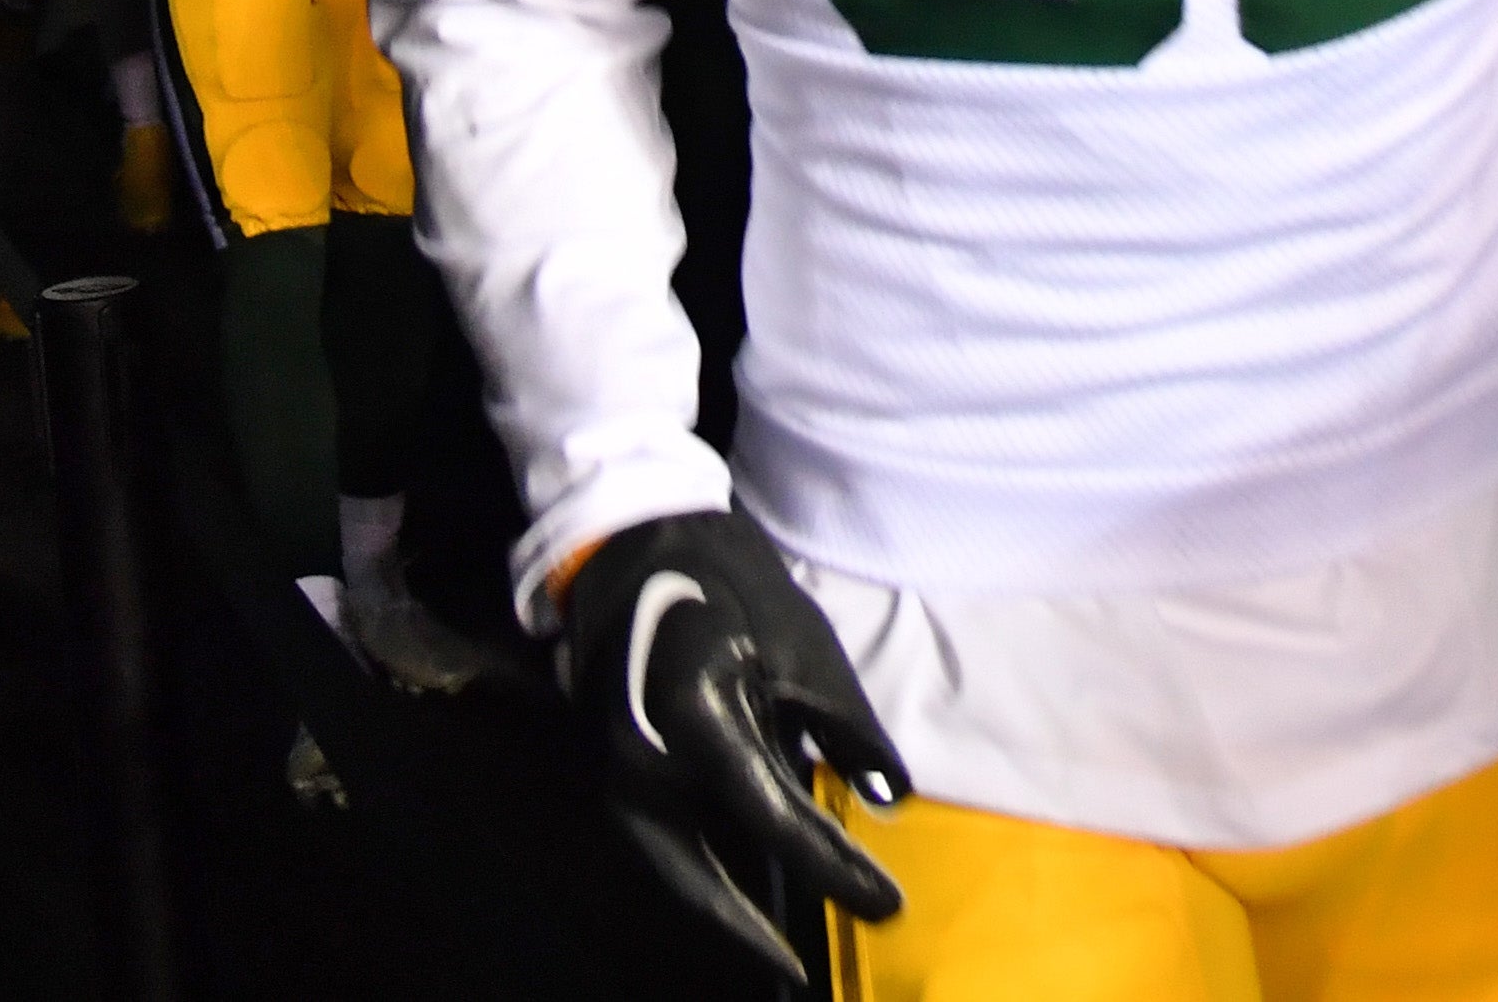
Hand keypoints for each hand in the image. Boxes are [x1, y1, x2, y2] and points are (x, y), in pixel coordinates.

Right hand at [558, 512, 907, 981]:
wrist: (635, 538)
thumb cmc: (730, 580)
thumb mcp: (804, 643)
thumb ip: (847, 726)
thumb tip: (891, 796)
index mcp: (698, 717)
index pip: (776, 820)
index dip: (837, 868)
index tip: (887, 904)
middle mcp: (642, 756)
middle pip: (690, 873)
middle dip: (742, 929)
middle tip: (792, 972)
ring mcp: (612, 763)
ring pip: (662, 863)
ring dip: (710, 909)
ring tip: (762, 947)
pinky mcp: (607, 761)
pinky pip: (648, 836)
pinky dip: (686, 871)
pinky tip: (726, 889)